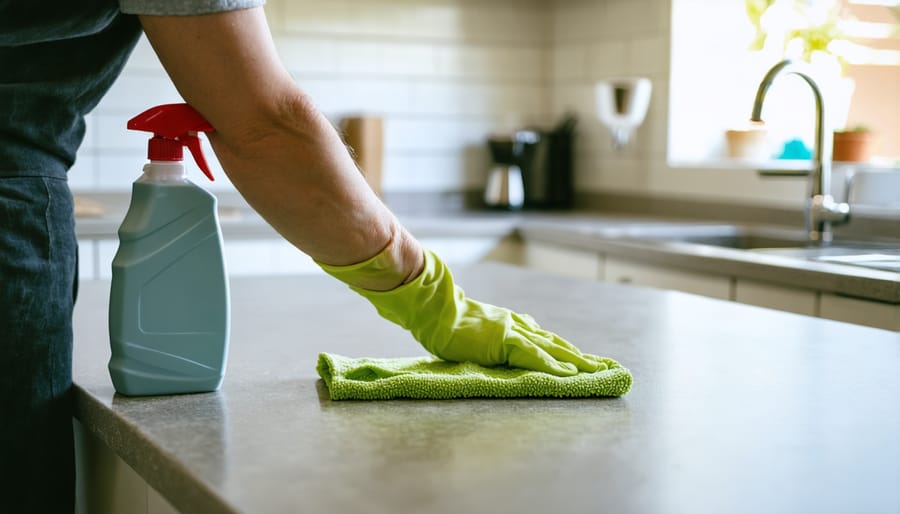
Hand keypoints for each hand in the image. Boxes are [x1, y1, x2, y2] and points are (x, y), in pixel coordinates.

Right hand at [323, 249, 603, 376]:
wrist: (432, 306)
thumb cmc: (443, 318)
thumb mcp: (471, 328)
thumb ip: (487, 334)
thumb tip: (492, 342)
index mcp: (507, 323)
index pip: (541, 338)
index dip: (562, 349)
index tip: (580, 358)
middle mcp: (515, 325)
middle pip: (555, 342)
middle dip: (579, 355)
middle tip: (602, 365)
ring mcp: (511, 331)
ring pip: (552, 347)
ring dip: (575, 360)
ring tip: (594, 370)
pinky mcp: (504, 340)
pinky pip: (535, 355)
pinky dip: (553, 364)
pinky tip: (567, 373)